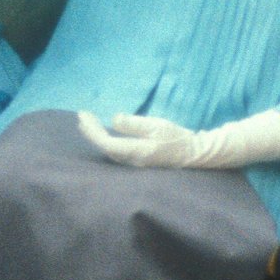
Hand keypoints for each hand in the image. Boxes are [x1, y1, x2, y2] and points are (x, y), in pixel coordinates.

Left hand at [78, 108, 279, 169]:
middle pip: (104, 149)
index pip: (105, 143)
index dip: (91, 130)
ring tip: (88, 124)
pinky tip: (106, 134)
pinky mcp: (140, 162)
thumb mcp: (157, 125)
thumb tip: (114, 120)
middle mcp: (133, 162)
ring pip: (110, 152)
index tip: (84, 114)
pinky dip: (107, 142)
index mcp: (137, 151)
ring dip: (98, 137)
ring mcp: (136, 165)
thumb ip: (134, 124)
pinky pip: (117, 153)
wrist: (197, 154)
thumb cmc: (179, 138)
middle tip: (82, 116)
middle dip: (90, 132)